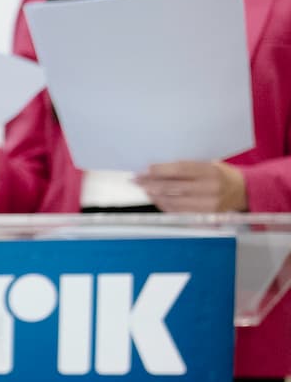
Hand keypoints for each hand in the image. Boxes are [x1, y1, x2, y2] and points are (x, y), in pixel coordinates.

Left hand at [133, 161, 247, 213]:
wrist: (244, 191)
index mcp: (212, 171)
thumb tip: (159, 169)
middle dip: (152, 183)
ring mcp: (208, 204)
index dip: (161, 170)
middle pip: (174, 186)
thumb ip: (189, 168)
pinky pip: (179, 212)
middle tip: (137, 180)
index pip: (181, 170)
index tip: (146, 170)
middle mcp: (211, 188)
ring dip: (155, 196)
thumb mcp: (211, 165)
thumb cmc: (223, 175)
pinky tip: (157, 200)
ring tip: (144, 190)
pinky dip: (165, 206)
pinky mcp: (205, 216)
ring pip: (174, 201)